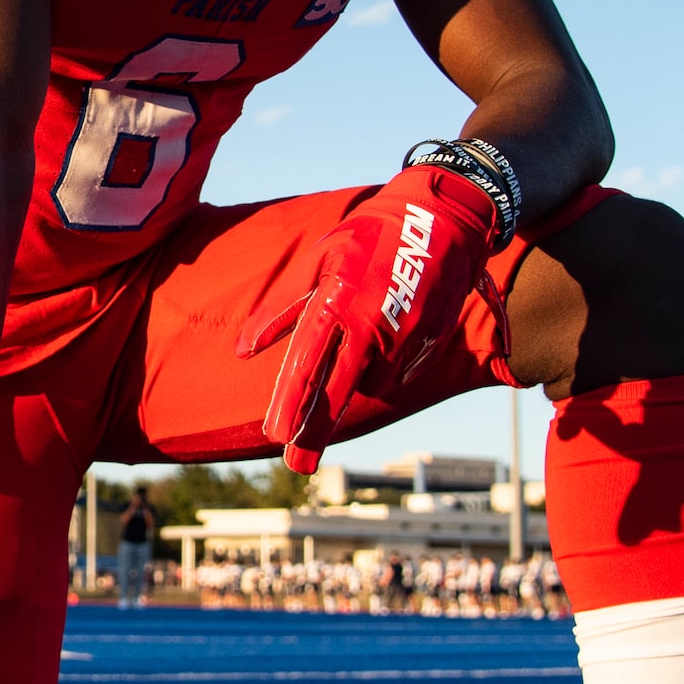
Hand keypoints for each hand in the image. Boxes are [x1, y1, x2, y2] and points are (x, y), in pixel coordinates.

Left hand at [235, 166, 504, 472]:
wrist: (440, 219)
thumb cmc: (368, 236)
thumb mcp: (319, 262)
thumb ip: (282, 310)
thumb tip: (243, 349)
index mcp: (336, 305)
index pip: (307, 364)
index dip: (291, 401)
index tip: (275, 434)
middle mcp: (369, 327)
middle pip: (337, 391)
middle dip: (315, 430)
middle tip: (297, 464)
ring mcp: (404, 338)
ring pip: (370, 382)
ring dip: (355, 383)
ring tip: (354, 352)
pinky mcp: (430, 342)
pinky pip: (399, 370)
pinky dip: (385, 366)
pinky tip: (384, 340)